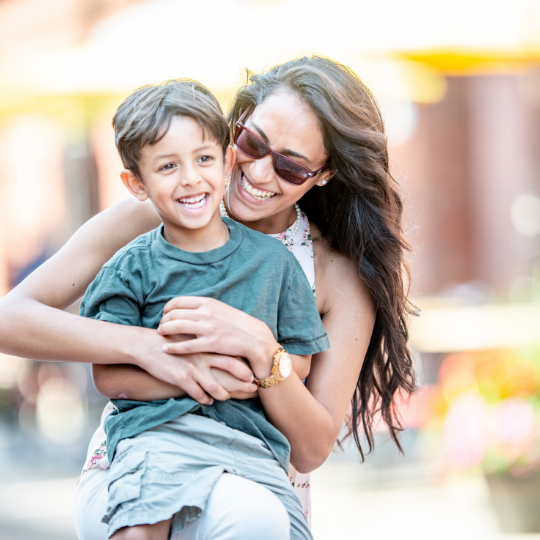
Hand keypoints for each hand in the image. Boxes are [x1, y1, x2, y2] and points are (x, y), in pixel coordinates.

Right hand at [135, 328, 256, 403]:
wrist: (147, 346)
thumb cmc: (169, 341)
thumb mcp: (189, 337)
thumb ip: (204, 342)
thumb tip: (218, 346)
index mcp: (206, 344)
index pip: (232, 352)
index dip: (245, 362)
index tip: (254, 371)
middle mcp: (204, 355)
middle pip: (231, 367)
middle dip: (242, 379)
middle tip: (251, 387)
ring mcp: (194, 368)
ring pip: (216, 387)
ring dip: (223, 395)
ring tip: (226, 397)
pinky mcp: (182, 378)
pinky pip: (198, 394)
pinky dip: (204, 399)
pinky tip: (206, 400)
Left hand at [157, 297, 278, 377]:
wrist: (255, 338)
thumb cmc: (237, 325)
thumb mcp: (220, 309)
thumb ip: (204, 308)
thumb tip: (188, 308)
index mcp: (207, 302)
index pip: (177, 302)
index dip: (167, 309)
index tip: (165, 316)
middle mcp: (206, 312)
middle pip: (173, 314)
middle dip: (163, 321)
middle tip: (161, 328)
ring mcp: (208, 328)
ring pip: (176, 327)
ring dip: (164, 331)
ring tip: (161, 335)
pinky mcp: (211, 343)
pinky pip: (185, 345)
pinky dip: (172, 347)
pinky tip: (165, 349)